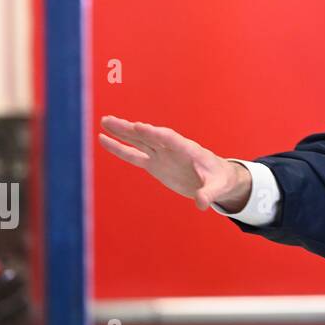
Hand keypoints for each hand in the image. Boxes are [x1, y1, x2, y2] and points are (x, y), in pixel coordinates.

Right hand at [98, 116, 250, 212]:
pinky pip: (134, 155)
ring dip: (121, 132)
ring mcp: (161, 155)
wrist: (217, 178)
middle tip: (111, 120)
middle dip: (131, 129)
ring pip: (138, 141)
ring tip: (104, 121)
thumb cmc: (220, 180)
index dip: (155, 134)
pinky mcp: (154, 164)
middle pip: (149, 136)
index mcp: (188, 150)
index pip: (170, 139)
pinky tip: (104, 139)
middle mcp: (172, 149)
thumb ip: (209, 194)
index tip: (139, 127)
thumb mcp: (218, 188)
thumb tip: (202, 204)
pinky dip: (119, 148)